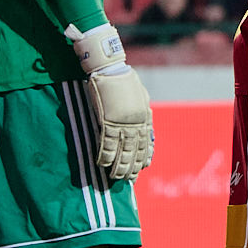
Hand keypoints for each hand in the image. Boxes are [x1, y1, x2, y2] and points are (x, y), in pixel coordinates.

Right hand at [71, 23, 154, 179]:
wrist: (110, 68)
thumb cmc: (124, 79)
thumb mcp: (140, 95)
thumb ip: (142, 109)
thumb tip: (146, 119)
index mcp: (144, 117)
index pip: (146, 142)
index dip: (145, 156)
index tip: (144, 167)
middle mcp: (135, 123)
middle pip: (135, 150)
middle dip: (132, 166)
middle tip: (130, 179)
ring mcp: (121, 123)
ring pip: (122, 150)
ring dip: (119, 165)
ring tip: (117, 177)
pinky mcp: (106, 120)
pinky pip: (106, 143)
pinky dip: (104, 155)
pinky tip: (102, 164)